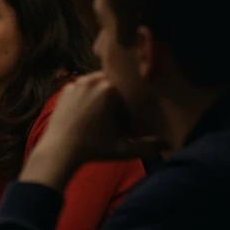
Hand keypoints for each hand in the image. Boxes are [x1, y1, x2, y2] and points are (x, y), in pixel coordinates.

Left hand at [22, 73, 164, 190]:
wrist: (61, 149)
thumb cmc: (95, 148)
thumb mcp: (124, 149)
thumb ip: (148, 146)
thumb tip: (168, 145)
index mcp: (110, 89)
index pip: (128, 91)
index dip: (129, 107)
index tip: (125, 122)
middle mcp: (93, 80)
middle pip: (113, 86)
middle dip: (117, 99)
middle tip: (112, 118)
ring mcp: (77, 83)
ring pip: (98, 85)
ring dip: (102, 96)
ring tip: (100, 116)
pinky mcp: (65, 88)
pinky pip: (83, 88)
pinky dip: (88, 96)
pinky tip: (87, 113)